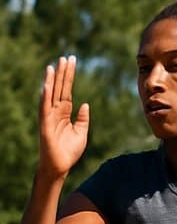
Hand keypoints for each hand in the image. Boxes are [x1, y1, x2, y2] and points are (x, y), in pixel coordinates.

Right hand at [39, 55, 89, 178]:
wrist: (61, 166)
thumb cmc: (69, 151)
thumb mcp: (81, 132)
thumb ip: (83, 118)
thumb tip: (85, 104)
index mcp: (65, 112)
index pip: (67, 90)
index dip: (70, 77)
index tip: (72, 62)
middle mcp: (56, 111)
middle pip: (60, 88)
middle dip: (63, 73)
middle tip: (66, 57)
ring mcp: (49, 116)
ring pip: (51, 94)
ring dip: (52, 80)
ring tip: (54, 65)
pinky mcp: (45, 123)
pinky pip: (45, 107)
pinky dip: (46, 96)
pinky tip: (47, 84)